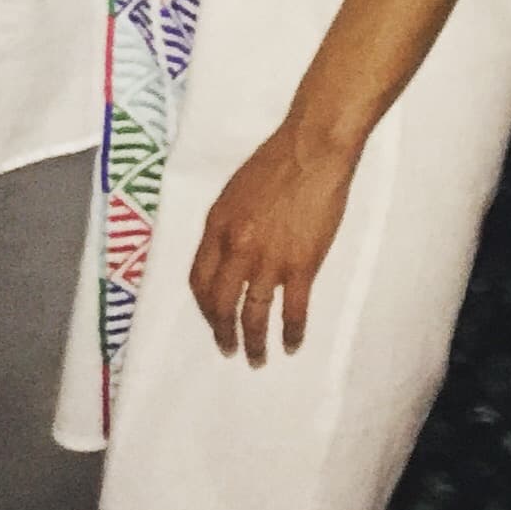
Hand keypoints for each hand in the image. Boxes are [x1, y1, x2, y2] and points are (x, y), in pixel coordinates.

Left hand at [187, 124, 359, 364]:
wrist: (311, 150)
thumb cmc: (274, 163)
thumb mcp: (234, 192)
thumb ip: (227, 227)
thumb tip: (226, 259)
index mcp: (217, 225)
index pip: (200, 279)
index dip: (204, 306)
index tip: (212, 318)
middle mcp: (236, 247)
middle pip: (220, 304)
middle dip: (222, 333)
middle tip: (229, 350)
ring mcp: (269, 259)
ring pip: (254, 316)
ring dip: (254, 343)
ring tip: (257, 359)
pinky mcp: (302, 266)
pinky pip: (293, 312)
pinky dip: (291, 335)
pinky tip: (291, 346)